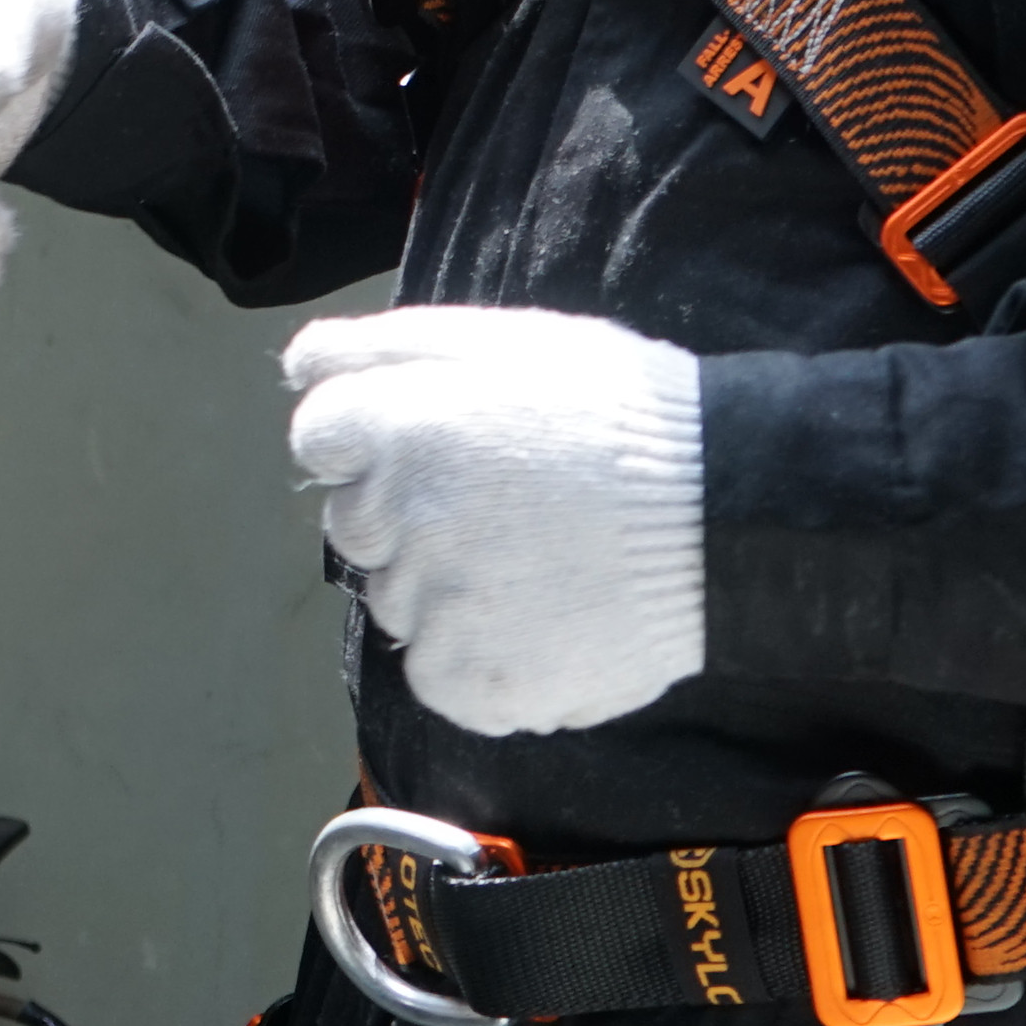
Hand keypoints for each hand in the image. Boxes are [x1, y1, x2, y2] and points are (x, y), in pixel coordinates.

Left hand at [280, 303, 708, 735]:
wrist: (726, 519)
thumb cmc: (617, 416)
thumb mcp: (504, 342)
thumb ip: (385, 349)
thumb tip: (298, 368)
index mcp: (392, 426)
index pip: (321, 438)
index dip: (384, 437)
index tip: (450, 445)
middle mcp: (392, 519)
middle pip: (358, 525)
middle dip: (411, 514)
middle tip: (508, 505)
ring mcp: (431, 610)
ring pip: (401, 603)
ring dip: (448, 588)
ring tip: (541, 563)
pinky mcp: (471, 684)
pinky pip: (439, 676)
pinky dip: (479, 659)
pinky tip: (544, 620)